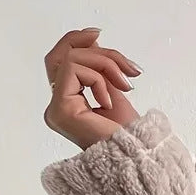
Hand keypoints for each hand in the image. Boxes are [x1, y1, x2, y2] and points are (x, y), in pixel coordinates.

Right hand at [43, 27, 142, 149]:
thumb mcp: (115, 91)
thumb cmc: (133, 136)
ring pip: (70, 59)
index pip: (62, 61)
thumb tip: (91, 37)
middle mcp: (57, 107)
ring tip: (126, 84)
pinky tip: (109, 101)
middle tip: (129, 68)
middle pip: (63, 56)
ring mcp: (56, 110)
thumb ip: (99, 68)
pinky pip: (74, 71)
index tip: (99, 35)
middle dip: (98, 52)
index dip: (77, 41)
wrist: (139, 160)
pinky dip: (98, 78)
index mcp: (67, 103)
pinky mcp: (61, 110)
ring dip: (105, 63)